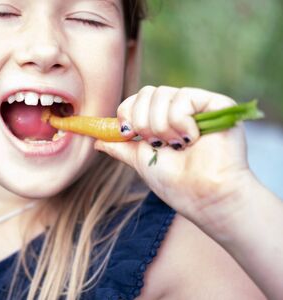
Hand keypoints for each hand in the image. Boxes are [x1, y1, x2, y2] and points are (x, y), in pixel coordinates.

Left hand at [94, 86, 253, 227]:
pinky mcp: (217, 105)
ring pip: (163, 94)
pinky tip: (192, 140)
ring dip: (161, 126)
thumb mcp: (141, 161)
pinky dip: (180, 122)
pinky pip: (184, 97)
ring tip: (176, 146)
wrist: (204, 198)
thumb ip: (120, 147)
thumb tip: (96, 141)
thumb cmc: (176, 183)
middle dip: (143, 122)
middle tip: (156, 144)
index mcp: (162, 120)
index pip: (137, 99)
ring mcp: (198, 106)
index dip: (127, 113)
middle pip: (147, 92)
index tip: (128, 133)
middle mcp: (180, 110)